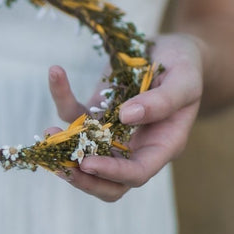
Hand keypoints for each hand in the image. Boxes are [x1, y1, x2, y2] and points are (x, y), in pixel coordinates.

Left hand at [46, 33, 203, 201]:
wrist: (173, 50)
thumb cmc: (185, 65)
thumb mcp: (184, 78)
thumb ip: (162, 100)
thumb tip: (127, 116)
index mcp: (163, 145)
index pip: (136, 174)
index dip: (111, 174)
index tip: (87, 162)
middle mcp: (135, 147)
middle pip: (107, 182)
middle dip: (82, 179)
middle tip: (61, 165)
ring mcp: (112, 133)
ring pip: (84, 157)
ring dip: (63, 150)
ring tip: (48, 132)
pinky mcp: (96, 114)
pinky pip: (74, 114)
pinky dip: (62, 96)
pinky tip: (56, 73)